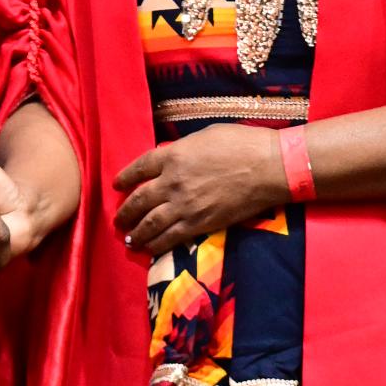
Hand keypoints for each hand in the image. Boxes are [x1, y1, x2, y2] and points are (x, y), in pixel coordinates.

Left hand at [114, 125, 288, 257]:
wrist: (268, 168)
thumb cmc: (242, 144)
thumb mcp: (205, 136)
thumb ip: (183, 150)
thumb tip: (172, 158)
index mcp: (173, 156)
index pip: (139, 167)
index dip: (125, 177)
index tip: (117, 185)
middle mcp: (172, 182)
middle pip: (139, 199)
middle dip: (125, 211)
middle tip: (118, 219)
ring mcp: (185, 205)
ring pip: (150, 223)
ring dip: (136, 232)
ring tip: (128, 238)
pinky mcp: (200, 223)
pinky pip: (171, 237)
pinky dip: (157, 244)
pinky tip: (149, 248)